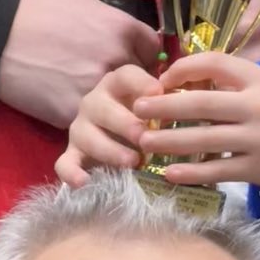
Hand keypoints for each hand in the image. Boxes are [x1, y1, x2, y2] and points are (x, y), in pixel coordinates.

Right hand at [0, 0, 161, 130]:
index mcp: (121, 28)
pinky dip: (97, 124)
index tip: (127, 54)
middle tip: (115, 78)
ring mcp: (97, 90)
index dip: (142, 52)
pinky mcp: (76, 115)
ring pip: (128, 108)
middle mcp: (115, 61)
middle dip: (135, 80)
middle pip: (145, 80)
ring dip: (123, 108)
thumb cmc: (35, 6)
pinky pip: (100, 126)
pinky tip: (87, 114)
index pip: (154, 49)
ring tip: (110, 105)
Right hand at [55, 62, 163, 187]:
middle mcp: (95, 103)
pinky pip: (64, 163)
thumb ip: (171, 102)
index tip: (158, 93)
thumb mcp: (158, 107)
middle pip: (103, 108)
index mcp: (118, 85)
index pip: (126, 76)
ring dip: (109, 149)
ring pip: (86, 136)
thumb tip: (195, 103)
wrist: (119, 136)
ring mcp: (81, 129)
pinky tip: (84, 183)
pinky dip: (71, 173)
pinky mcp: (73, 154)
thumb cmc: (145, 118)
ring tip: (131, 162)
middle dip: (124, 123)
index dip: (141, 83)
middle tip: (144, 137)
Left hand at [132, 52, 259, 203]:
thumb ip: (243, 86)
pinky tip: (170, 173)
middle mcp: (258, 107)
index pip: (214, 63)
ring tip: (143, 142)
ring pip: (202, 139)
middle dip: (162, 105)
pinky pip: (216, 170)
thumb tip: (196, 85)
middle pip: (200, 102)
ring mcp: (258, 140)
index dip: (182, 69)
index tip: (164, 79)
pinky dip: (190, 172)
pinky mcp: (258, 170)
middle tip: (137, 108)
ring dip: (167, 141)